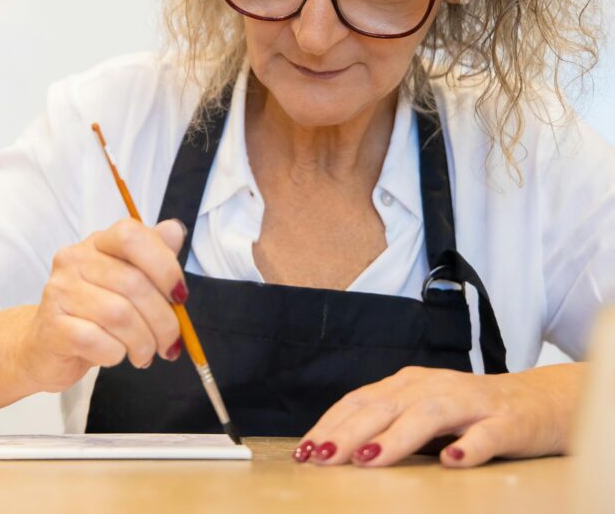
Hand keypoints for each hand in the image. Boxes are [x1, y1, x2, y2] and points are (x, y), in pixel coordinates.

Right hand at [15, 218, 187, 391]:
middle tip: (169, 342)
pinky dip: (117, 354)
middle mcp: (74, 260)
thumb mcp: (126, 282)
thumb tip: (175, 231)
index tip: (179, 296)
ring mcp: (59, 292)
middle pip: (133, 283)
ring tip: (144, 353)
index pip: (131, 236)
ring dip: (143, 342)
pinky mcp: (52, 327)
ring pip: (119, 315)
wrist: (46, 347)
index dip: (164, 265)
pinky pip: (98, 341)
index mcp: (97, 243)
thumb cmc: (93, 313)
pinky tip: (117, 355)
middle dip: (163, 320)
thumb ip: (153, 257)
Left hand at [294, 363, 584, 467]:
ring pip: (428, 416)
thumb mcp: (420, 414)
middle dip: (349, 433)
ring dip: (397, 438)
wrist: (542, 401)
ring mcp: (470, 403)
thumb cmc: (469, 413)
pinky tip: (453, 461)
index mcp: (407, 385)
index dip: (330, 424)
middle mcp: (433, 387)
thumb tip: (333, 451)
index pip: (359, 402)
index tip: (304, 450)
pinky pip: (486, 435)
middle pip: (384, 407)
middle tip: (322, 457)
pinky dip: (469, 447)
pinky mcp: (506, 423)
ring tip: (370, 460)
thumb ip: (384, 425)